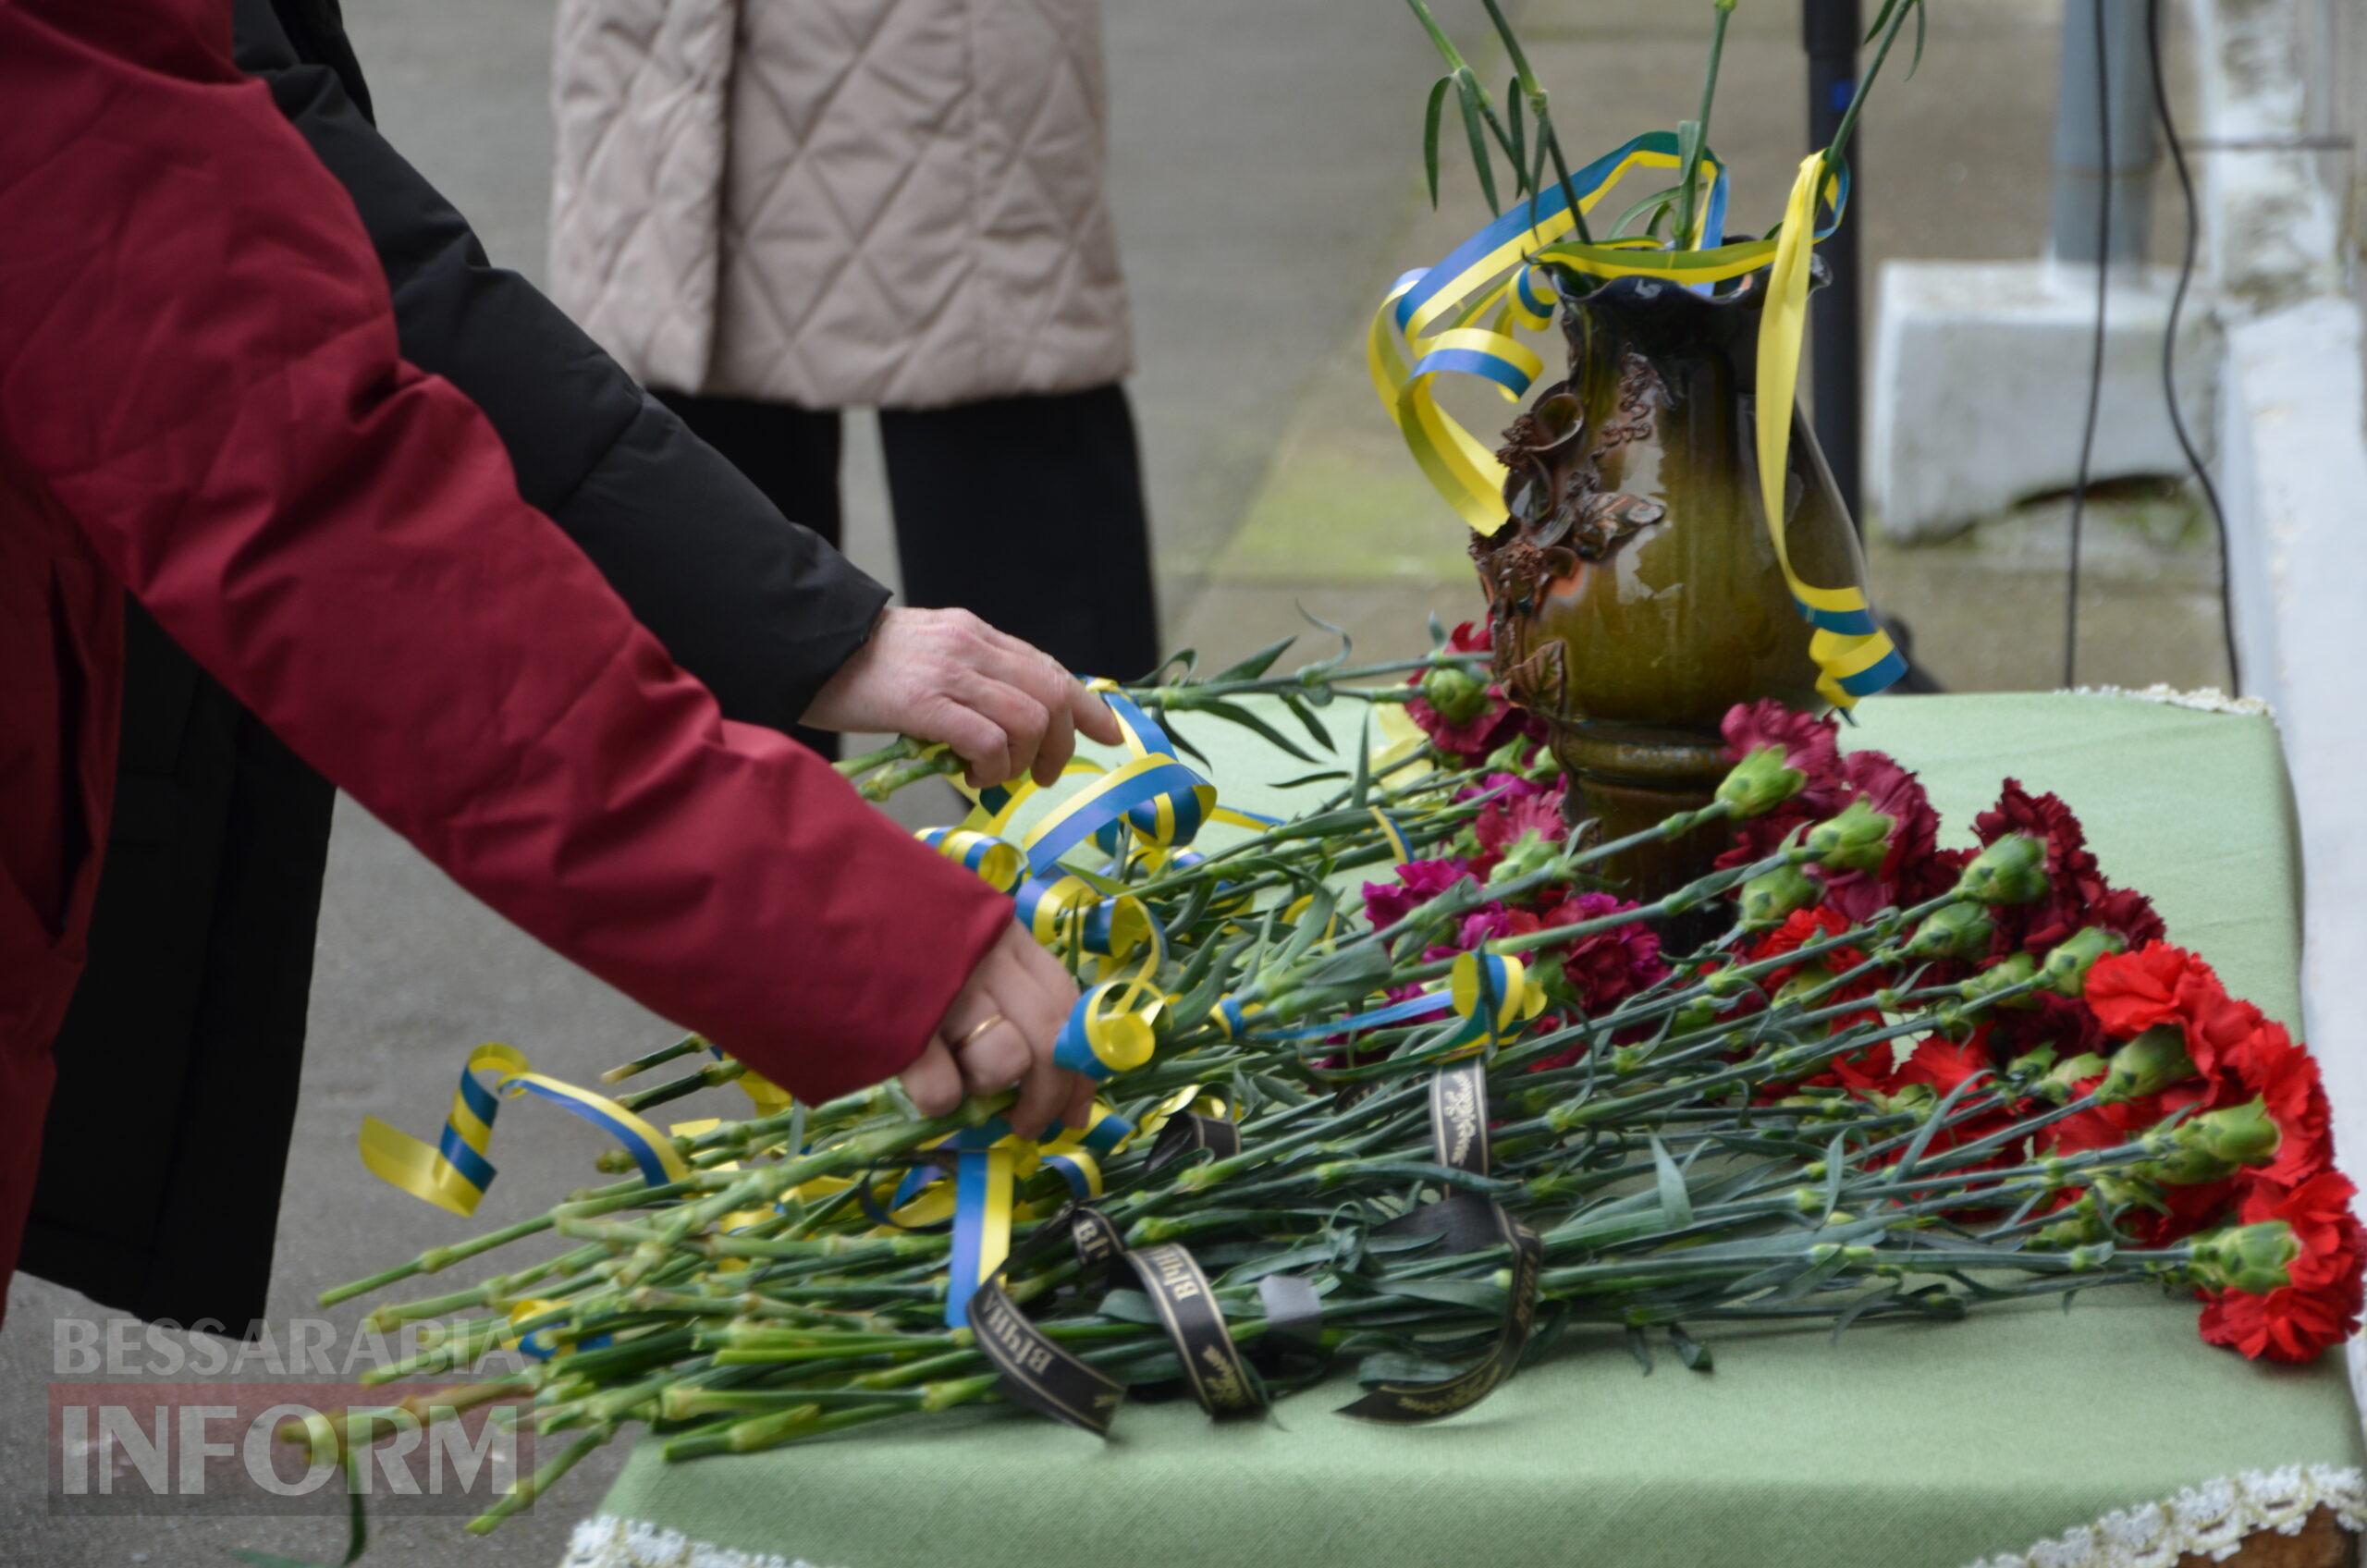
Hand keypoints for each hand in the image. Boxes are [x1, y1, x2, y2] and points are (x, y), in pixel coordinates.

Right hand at [803, 607, 1123, 787]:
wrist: (802, 644)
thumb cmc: (858, 667)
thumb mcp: (927, 659)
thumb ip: (967, 681)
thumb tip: (1003, 729)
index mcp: (976, 635)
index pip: (1050, 669)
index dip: (1087, 706)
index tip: (1108, 735)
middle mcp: (972, 646)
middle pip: (1053, 696)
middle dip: (1061, 745)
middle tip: (1041, 776)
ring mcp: (951, 672)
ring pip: (1029, 720)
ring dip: (1023, 762)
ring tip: (993, 777)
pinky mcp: (925, 702)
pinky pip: (988, 740)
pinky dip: (992, 767)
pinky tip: (970, 777)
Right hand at [899, 925, 1095, 1139]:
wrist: (807, 899)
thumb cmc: (878, 918)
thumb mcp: (950, 930)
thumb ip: (994, 977)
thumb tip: (1037, 1056)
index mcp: (1003, 935)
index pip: (1068, 1007)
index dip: (1078, 1067)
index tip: (1075, 1108)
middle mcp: (986, 961)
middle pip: (1049, 1044)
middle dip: (1047, 1099)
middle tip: (1027, 1126)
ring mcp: (946, 992)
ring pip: (1006, 1065)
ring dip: (986, 1089)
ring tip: (956, 1079)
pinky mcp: (902, 1027)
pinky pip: (944, 1091)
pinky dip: (938, 1099)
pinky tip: (917, 1078)